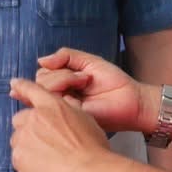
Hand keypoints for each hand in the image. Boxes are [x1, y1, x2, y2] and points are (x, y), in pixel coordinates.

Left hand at [8, 78, 112, 171]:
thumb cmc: (92, 148)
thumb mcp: (86, 118)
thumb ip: (70, 108)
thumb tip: (66, 101)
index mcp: (51, 106)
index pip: (31, 90)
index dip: (21, 87)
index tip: (14, 84)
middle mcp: (33, 119)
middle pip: (20, 120)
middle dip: (29, 129)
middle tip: (46, 142)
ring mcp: (23, 139)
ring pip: (18, 141)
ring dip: (28, 147)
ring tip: (49, 159)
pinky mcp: (18, 158)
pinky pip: (18, 160)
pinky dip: (28, 164)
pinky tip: (45, 169)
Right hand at [34, 48, 155, 133]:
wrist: (131, 98)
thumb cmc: (113, 81)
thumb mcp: (87, 61)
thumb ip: (65, 56)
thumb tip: (40, 60)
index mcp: (63, 83)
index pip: (43, 72)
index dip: (54, 66)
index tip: (78, 70)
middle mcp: (60, 95)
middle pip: (40, 80)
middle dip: (61, 73)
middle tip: (84, 78)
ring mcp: (63, 106)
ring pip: (44, 88)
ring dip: (64, 79)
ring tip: (84, 82)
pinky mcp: (68, 115)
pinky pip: (54, 100)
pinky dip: (67, 89)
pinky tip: (82, 93)